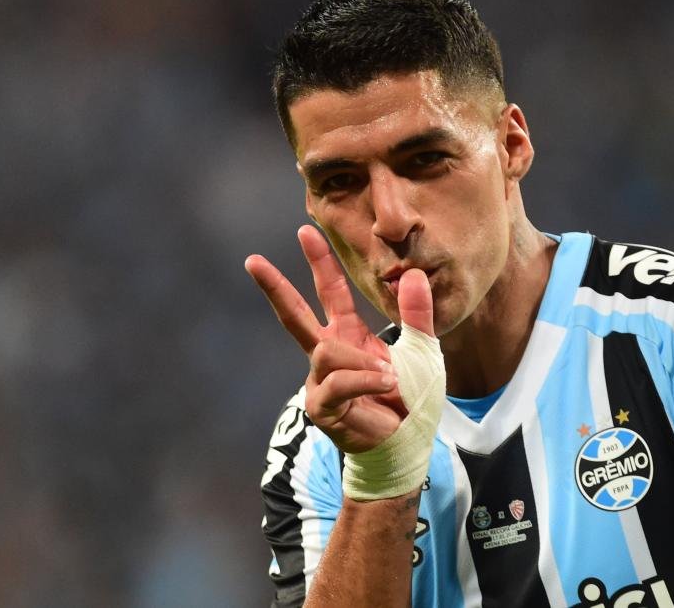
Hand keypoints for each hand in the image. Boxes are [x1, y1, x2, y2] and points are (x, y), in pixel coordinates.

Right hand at [245, 225, 434, 453]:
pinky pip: (338, 381)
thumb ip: (417, 315)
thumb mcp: (422, 350)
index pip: (331, 294)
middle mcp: (329, 356)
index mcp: (350, 337)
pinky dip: (365, 380)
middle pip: (294, 315)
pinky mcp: (320, 406)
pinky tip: (384, 387)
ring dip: (363, 363)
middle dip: (275, 287)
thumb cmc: (412, 400)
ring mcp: (320, 381)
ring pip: (326, 351)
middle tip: (252, 260)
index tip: (305, 231)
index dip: (320, 263)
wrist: (409, 443)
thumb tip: (414, 274)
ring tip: (389, 379)